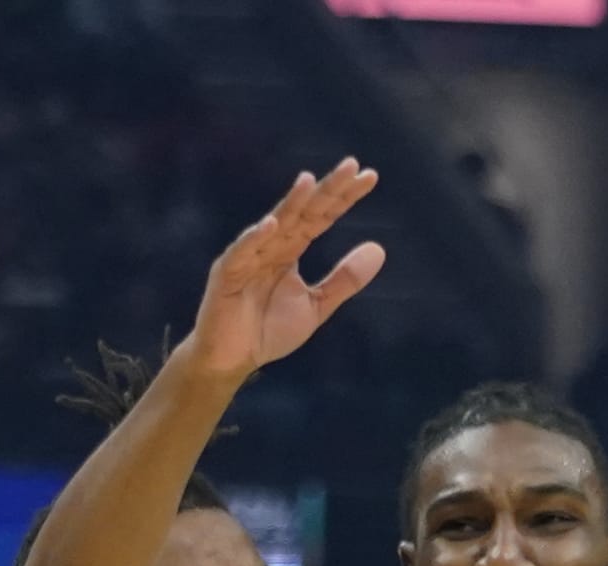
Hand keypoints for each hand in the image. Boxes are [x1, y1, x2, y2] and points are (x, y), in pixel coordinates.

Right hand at [184, 162, 384, 382]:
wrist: (232, 358)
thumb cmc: (269, 330)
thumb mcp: (316, 306)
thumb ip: (344, 279)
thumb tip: (380, 249)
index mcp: (292, 248)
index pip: (321, 216)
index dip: (344, 197)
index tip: (370, 177)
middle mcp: (272, 244)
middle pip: (303, 211)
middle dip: (326, 189)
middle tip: (351, 165)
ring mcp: (249, 256)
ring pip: (275, 224)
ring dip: (291, 203)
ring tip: (310, 182)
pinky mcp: (227, 274)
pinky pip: (242, 253)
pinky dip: (255, 239)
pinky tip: (272, 225)